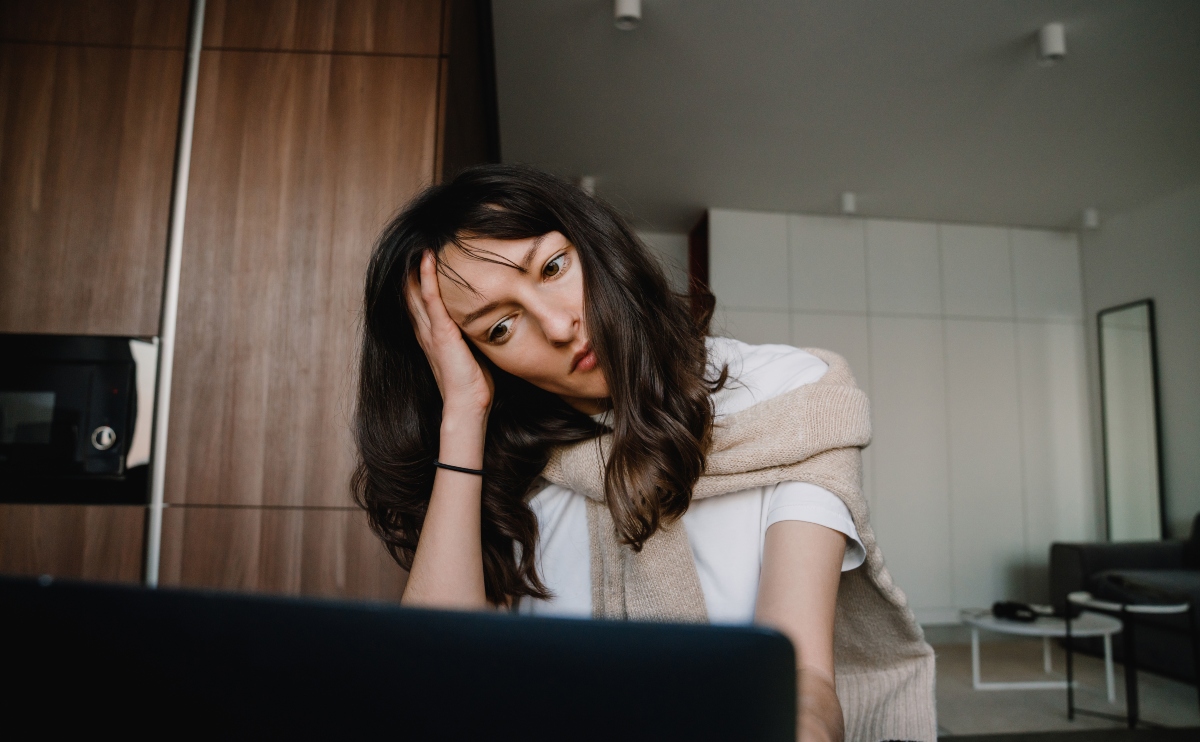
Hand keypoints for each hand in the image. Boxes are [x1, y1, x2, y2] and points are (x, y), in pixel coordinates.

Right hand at [406, 250, 493, 417]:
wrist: (467, 406)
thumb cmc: (472, 384)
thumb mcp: (472, 352)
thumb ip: (471, 335)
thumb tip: (488, 320)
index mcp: (432, 335)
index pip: (421, 300)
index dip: (418, 278)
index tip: (423, 255)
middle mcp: (425, 330)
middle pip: (412, 292)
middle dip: (412, 267)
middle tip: (415, 240)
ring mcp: (431, 331)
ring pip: (417, 290)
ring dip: (417, 265)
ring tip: (420, 240)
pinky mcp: (440, 333)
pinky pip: (431, 299)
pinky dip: (427, 277)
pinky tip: (427, 258)